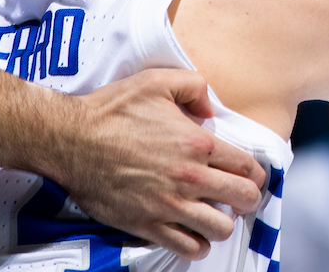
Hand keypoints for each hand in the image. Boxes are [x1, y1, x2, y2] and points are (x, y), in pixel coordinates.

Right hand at [50, 69, 265, 258]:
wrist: (72, 140)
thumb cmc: (112, 110)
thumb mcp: (157, 80)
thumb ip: (194, 87)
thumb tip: (211, 110)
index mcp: (197, 143)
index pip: (247, 166)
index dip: (256, 172)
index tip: (252, 174)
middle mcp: (189, 178)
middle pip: (243, 199)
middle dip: (248, 198)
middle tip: (241, 195)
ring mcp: (169, 205)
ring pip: (220, 228)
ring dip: (225, 221)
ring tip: (217, 213)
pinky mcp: (148, 225)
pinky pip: (189, 248)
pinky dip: (199, 244)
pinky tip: (195, 231)